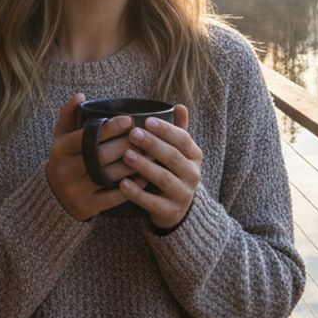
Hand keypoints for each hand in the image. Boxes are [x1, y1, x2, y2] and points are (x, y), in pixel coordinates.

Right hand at [46, 93, 147, 220]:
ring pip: (108, 175)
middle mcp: (64, 170)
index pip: (86, 136)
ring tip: (151, 154)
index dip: (108, 128)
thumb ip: (68, 115)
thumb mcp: (61, 138)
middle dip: (126, 144)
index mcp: (59, 150)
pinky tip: (144, 178)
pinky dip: (130, 187)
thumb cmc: (65, 161)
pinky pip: (112, 198)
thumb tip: (80, 95)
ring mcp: (74, 190)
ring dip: (133, 165)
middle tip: (147, 136)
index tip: (129, 120)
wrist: (54, 199)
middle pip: (100, 155)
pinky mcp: (85, 207)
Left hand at [119, 104, 200, 229]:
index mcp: (194, 156)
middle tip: (133, 134)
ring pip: (163, 178)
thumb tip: (180, 106)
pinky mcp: (171, 211)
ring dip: (144, 166)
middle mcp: (193, 174)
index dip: (166, 130)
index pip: (182, 139)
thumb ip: (177, 130)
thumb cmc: (171, 171)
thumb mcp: (177, 152)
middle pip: (172, 157)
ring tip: (126, 155)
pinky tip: (122, 184)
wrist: (176, 209)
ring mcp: (183, 194)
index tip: (146, 121)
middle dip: (152, 144)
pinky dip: (137, 193)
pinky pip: (153, 202)